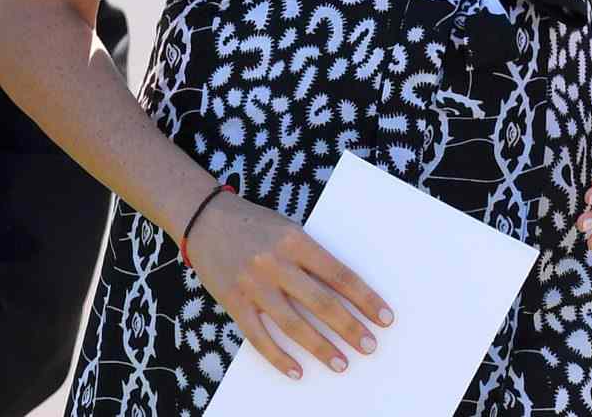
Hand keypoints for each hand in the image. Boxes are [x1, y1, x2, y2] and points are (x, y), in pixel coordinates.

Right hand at [183, 188, 393, 381]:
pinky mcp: (233, 302)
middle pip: (321, 302)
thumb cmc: (256, 224)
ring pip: (293, 324)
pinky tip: (297, 370)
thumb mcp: (290, 230)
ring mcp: (253, 285)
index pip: (340, 275)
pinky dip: (278, 357)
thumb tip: (345, 292)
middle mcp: (276, 263)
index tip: (385, 317)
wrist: (206, 219)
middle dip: (349, 327)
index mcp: (297, 240)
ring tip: (341, 363)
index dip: (365, 298)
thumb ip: (312, 258)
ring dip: (320, 347)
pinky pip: (258, 336)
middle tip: (370, 346)